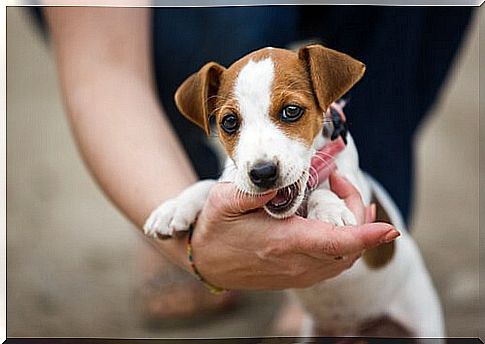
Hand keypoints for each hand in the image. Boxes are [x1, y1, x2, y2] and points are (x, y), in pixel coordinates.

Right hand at [190, 178, 397, 289]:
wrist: (206, 261)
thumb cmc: (215, 228)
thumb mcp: (225, 201)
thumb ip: (256, 190)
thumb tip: (284, 178)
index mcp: (281, 243)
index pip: (334, 243)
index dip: (365, 236)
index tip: (388, 227)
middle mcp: (296, 264)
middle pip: (348, 247)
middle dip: (357, 211)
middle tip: (338, 180)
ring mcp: (299, 273)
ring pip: (345, 257)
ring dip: (353, 227)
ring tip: (338, 193)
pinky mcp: (298, 276)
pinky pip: (334, 263)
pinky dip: (345, 242)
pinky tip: (336, 219)